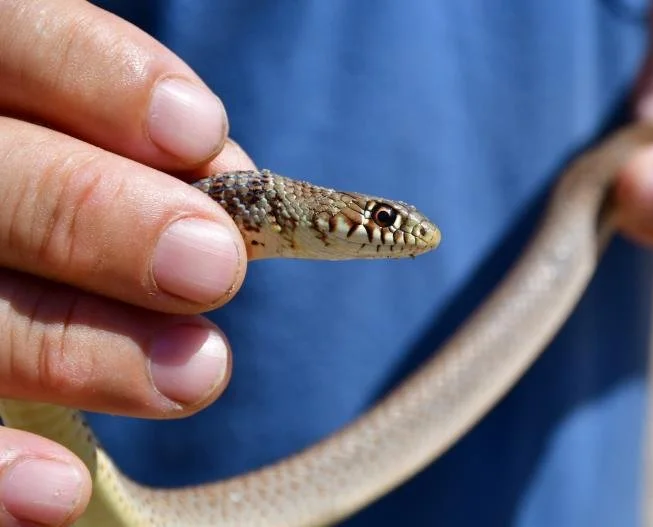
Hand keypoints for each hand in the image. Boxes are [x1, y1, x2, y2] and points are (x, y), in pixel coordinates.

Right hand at [0, 1, 254, 524]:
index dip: (97, 79)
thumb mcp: (94, 126)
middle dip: (94, 218)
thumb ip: (137, 138)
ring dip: (70, 348)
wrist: (17, 232)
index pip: (13, 39)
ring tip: (196, 375)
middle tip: (213, 269)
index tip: (200, 136)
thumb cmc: (74, 174)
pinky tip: (62, 490)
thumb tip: (225, 179)